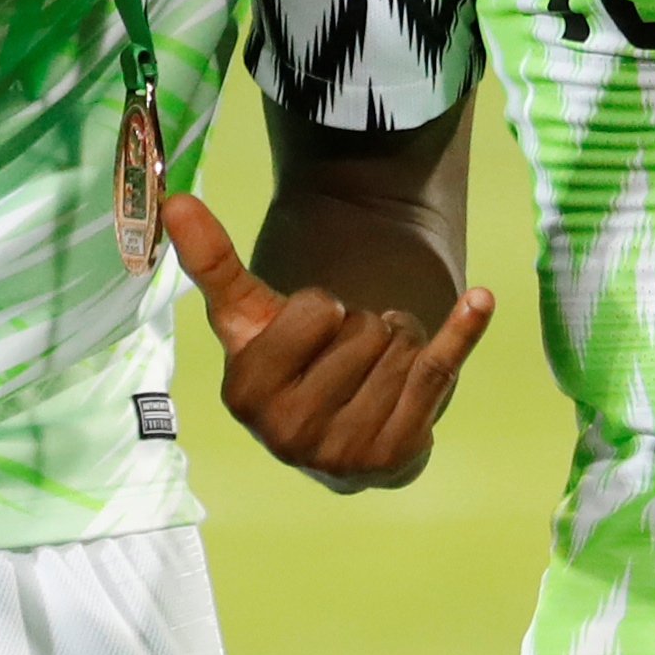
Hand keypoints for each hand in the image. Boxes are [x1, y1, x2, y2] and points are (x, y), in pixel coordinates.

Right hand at [164, 193, 491, 492]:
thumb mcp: (248, 318)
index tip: (312, 336)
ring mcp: (347, 453)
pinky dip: (461, 331)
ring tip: (375, 368)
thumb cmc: (289, 367)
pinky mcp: (399, 455)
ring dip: (398, 340)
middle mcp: (291, 435)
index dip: (321, 310)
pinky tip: (480, 301)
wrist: (336, 438)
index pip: (316, 309)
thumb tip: (174, 199)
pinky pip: (438, 369)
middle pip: (363, 328)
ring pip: (401, 345)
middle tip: (349, 355)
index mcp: (246, 396)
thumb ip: (213, 262)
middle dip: (364, 326)